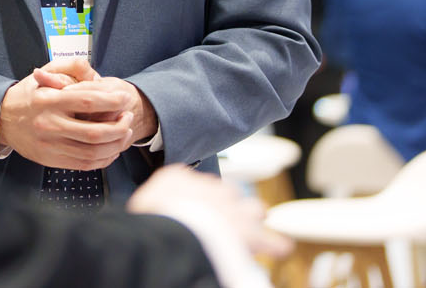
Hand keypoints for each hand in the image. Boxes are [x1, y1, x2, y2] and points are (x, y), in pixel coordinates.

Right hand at [0, 63, 135, 170]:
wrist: (3, 119)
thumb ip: (70, 69)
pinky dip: (104, 159)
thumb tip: (96, 74)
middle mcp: (50, 124)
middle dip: (120, 126)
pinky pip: (85, 164)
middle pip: (94, 132)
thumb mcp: (44, 73)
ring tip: (125, 132)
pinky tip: (111, 148)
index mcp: (49, 100)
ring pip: (93, 152)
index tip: (125, 98)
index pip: (87, 101)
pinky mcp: (52, 160)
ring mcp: (51, 145)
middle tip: (129, 118)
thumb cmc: (28, 95)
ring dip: (116, 144)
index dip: (112, 101)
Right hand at [128, 164, 290, 260]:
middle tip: (225, 219)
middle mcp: (210, 189)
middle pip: (227, 192)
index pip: (194, 183)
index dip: (199, 198)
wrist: (173, 231)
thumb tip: (152, 209)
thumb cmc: (152, 219)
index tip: (196, 207)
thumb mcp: (144, 204)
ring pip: (253, 208)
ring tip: (253, 229)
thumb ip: (153, 202)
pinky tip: (281, 247)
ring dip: (252, 218)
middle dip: (228, 205)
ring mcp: (232, 209)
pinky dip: (276, 244)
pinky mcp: (249, 233)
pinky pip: (271, 240)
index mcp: (180, 179)